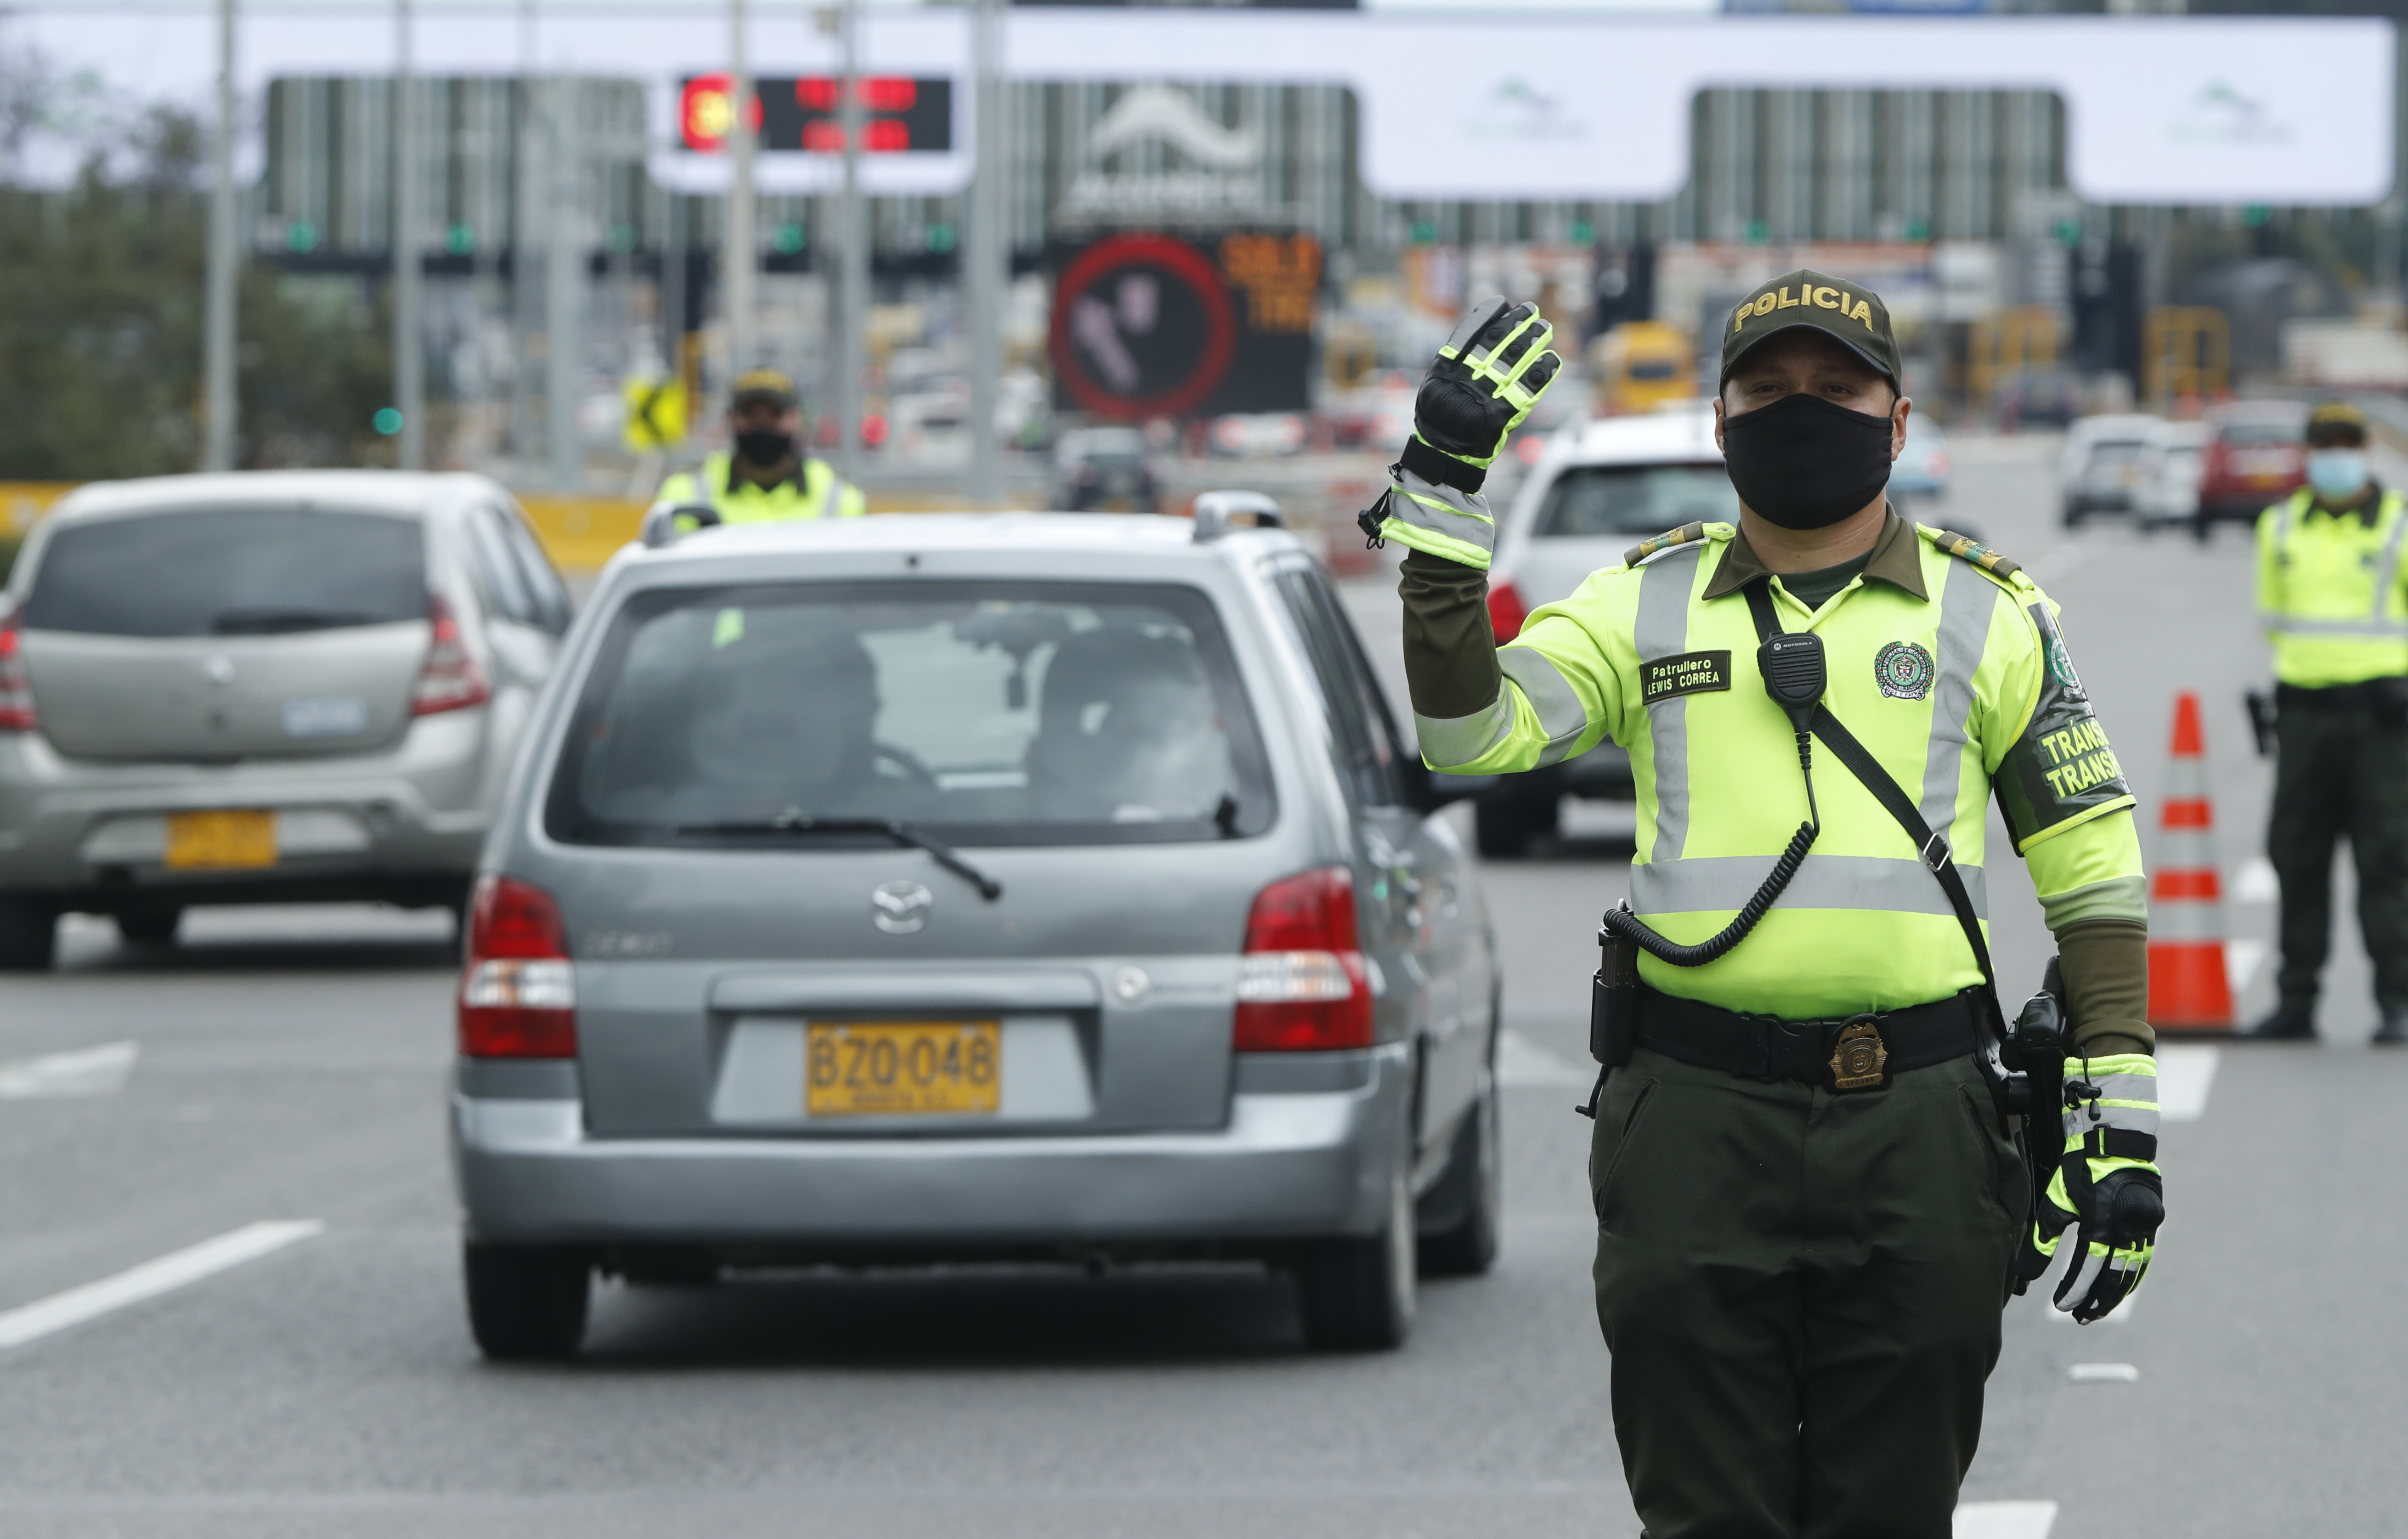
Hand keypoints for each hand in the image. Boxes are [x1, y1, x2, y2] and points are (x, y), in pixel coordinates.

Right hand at [1414, 297, 1562, 469]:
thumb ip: (1455, 358)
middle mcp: (1470, 377)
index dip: (1488, 314)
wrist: (1444, 453)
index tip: (1502, 303)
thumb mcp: (1437, 382)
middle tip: (1532, 311)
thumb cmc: (1440, 417)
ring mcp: (1488, 393)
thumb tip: (1477, 332)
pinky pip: (1529, 387)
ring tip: (1545, 328)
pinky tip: (1552, 359)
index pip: (1471, 332)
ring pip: (1516, 359)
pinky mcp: (1505, 413)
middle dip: (1517, 323)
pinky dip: (1542, 371)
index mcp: (1449, 368)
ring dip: (1533, 340)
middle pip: (1499, 341)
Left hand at [2014, 1051, 2162, 1322]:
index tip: (2061, 1306)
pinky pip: (2142, 1260)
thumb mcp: (2056, 1201)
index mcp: (2102, 1225)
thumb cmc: (2080, 1168)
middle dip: (2096, 1300)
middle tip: (2080, 1318)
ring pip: (2131, 1273)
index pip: (2088, 1269)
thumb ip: (2044, 1238)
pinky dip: (2130, 1277)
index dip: (2074, 1290)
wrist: (2115, 1141)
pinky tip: (2119, 1289)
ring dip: (2114, 1294)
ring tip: (2097, 1311)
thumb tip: (2026, 1274)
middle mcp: (2127, 1231)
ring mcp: (2143, 1229)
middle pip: (2113, 1277)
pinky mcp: (2150, 1225)